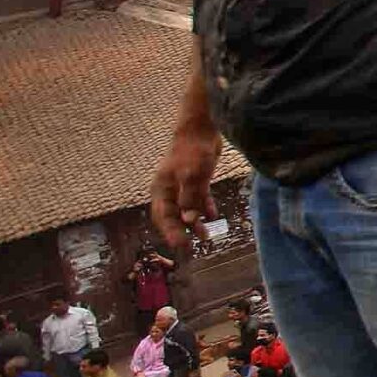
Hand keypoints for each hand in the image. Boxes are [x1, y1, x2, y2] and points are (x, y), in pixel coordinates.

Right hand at [148, 125, 221, 251]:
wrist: (201, 128)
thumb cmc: (193, 150)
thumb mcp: (192, 176)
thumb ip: (190, 198)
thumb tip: (189, 221)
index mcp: (162, 189)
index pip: (163, 217)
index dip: (171, 233)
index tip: (182, 246)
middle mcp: (170, 189)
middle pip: (173, 216)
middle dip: (181, 232)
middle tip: (191, 248)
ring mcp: (183, 184)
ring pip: (187, 209)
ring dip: (195, 223)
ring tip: (206, 237)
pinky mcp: (197, 179)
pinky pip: (199, 199)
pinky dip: (205, 208)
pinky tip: (213, 216)